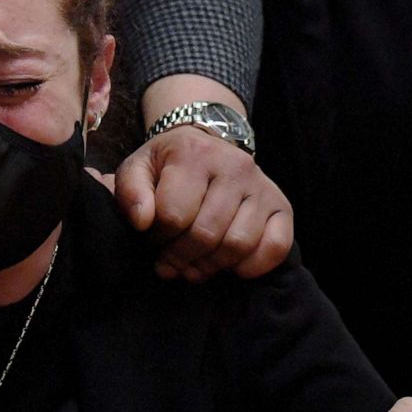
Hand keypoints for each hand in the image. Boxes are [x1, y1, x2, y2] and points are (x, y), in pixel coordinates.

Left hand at [114, 126, 292, 281]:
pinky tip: (229, 265)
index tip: (151, 239)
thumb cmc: (168, 165)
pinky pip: (275, 247)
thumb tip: (142, 222)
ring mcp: (262, 186)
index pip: (173, 214)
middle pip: (206, 233)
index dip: (157, 237)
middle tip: (168, 264)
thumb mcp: (138, 169)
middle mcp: (234, 166)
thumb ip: (130, 193)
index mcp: (193, 154)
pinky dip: (252, 266)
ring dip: (211, 265)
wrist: (207, 144)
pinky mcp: (282, 205)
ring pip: (238, 244)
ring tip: (192, 267)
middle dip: (180, 258)